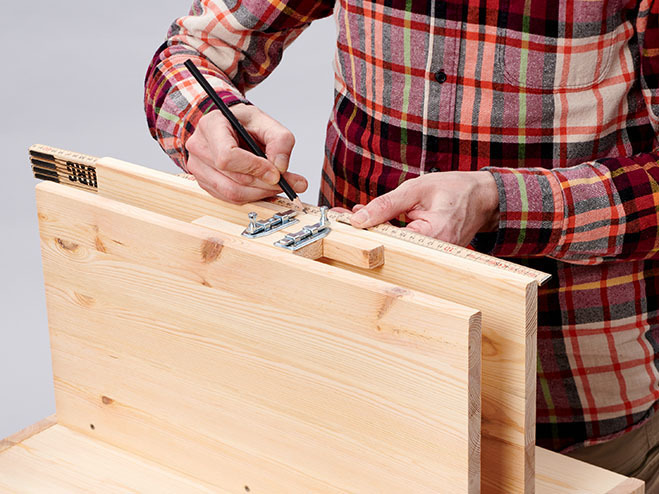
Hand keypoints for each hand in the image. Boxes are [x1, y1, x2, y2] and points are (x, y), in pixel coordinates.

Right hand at [185, 104, 307, 203]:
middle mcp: (199, 147)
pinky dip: (251, 196)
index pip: (227, 156)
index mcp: (211, 125)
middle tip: (290, 184)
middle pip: (233, 178)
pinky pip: (230, 198)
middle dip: (265, 184)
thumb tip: (281, 168)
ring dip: (261, 193)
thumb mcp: (267, 123)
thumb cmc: (244, 122)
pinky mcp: (204, 183)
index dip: (254, 168)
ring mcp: (198, 167)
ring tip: (278, 185)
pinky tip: (263, 186)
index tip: (276, 173)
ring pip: (232, 193)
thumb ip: (280, 142)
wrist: (230, 126)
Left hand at [350, 171, 498, 245]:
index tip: (344, 220)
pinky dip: (386, 233)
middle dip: (364, 230)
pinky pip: (401, 245)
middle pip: (388, 246)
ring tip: (354, 215)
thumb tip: (359, 218)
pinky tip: (372, 221)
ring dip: (373, 230)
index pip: (389, 238)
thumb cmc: (455, 190)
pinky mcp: (427, 254)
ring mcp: (431, 256)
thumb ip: (387, 205)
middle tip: (343, 217)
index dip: (364, 229)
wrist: (482, 198)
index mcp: (433, 234)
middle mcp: (433, 251)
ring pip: (393, 246)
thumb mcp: (417, 189)